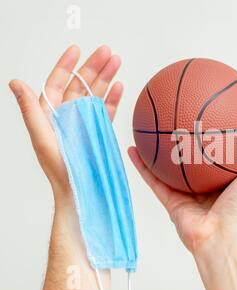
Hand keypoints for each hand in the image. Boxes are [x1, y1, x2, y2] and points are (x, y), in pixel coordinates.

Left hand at [9, 45, 122, 203]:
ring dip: (106, 77)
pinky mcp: (100, 131)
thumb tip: (16, 83)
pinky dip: (114, 98)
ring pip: (96, 94)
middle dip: (94, 66)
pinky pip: (107, 110)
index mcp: (50, 115)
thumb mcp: (41, 138)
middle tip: (107, 52)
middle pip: (81, 85)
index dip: (66, 65)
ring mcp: (85, 123)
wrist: (80, 191)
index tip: (76, 50)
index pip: (58, 83)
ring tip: (116, 62)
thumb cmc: (59, 170)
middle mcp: (68, 115)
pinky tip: (119, 86)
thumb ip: (31, 110)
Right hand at [129, 115, 236, 253]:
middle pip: (190, 158)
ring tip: (148, 129)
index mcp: (224, 178)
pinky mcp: (171, 202)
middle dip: (182, 140)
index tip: (207, 115)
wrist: (222, 237)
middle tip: (174, 117)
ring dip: (157, 151)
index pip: (217, 151)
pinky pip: (153, 181)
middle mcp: (204, 185)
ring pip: (167, 168)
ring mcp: (186, 194)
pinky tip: (133, 149)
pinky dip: (142, 166)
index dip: (212, 134)